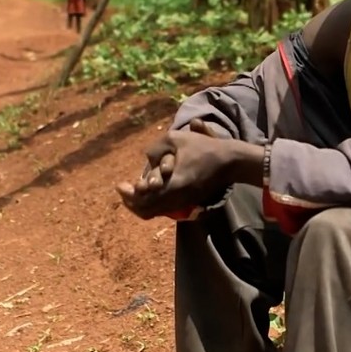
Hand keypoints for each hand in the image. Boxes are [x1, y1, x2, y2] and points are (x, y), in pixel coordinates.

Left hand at [116, 119, 263, 219]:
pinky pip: (163, 208)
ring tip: (133, 191)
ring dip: (141, 203)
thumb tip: (146, 158)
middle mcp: (176, 199)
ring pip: (154, 212)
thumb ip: (156, 147)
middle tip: (124, 190)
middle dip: (131, 202)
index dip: (128, 195)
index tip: (120, 185)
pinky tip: (148, 190)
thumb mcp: (177, 139)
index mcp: (173, 186)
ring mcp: (183, 202)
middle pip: (146, 211)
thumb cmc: (204, 148)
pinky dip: (152, 202)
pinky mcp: (187, 201)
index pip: (143, 200)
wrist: (230, 162)